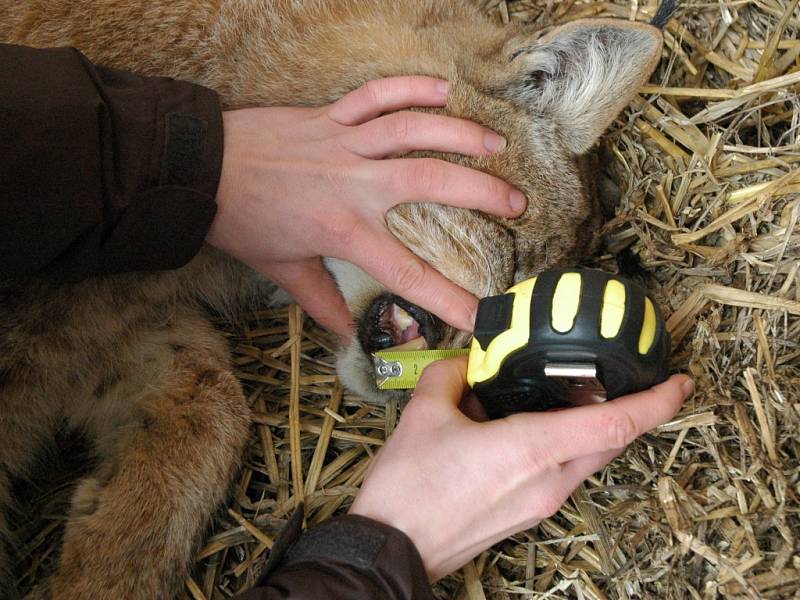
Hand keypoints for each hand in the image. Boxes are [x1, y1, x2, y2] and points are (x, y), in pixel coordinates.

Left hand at [207, 76, 525, 340]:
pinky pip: (377, 95)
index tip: (481, 317)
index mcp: (343, 230)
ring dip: (459, 134)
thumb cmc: (242, 221)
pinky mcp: (331, 114)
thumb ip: (323, 304)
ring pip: (413, 130)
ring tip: (495, 144)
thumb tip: (349, 336)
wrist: (200, 170)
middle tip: (516, 205)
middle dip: (481, 193)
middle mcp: (354, 184)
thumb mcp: (283, 270)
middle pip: (430, 182)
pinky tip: (443, 90)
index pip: (407, 272)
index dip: (449, 299)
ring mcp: (345, 143)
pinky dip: (411, 88)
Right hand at [350, 357, 693, 580]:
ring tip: (575, 394)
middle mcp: (549, 480)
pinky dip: (566, 444)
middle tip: (632, 377)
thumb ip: (451, 376)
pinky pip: (565, 472)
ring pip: (590, 457)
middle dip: (633, 409)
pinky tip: (534, 425)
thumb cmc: (410, 488)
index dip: (656, 401)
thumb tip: (465, 364)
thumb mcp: (424, 414)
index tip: (679, 382)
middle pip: (612, 440)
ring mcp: (543, 502)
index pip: (615, 423)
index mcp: (531, 449)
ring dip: (597, 427)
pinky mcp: (529, 512)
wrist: (395, 545)